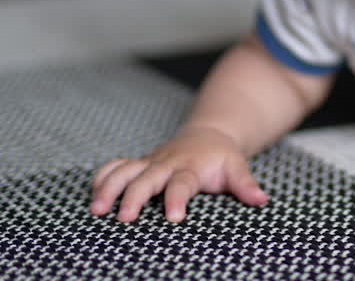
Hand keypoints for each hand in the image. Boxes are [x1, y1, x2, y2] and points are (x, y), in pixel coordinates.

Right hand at [89, 126, 267, 222]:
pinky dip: (102, 177)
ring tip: (97, 210)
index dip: (177, 199)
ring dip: (109, 188)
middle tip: (124, 218)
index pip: (182, 183)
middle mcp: (166, 164)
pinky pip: (116, 166)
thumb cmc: (221, 158)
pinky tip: (92, 194)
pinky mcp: (139, 163)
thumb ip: (246, 184)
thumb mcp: (237, 168)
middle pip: (146, 179)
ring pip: (125, 171)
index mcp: (190, 167)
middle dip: (134, 197)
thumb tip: (261, 200)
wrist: (207, 135)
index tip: (173, 217)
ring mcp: (150, 163)